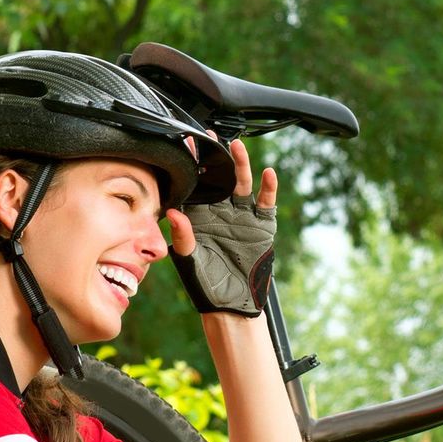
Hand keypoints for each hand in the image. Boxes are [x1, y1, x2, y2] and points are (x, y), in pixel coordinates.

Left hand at [167, 138, 276, 316]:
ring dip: (240, 166)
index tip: (186, 142)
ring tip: (237, 148)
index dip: (191, 164)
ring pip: (241, 184)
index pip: (194, 184)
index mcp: (198, 217)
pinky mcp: (261, 227)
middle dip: (216, 157)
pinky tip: (268, 174)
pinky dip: (268, 189)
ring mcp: (242, 218)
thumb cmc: (205, 286)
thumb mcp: (189, 261)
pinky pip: (265, 204)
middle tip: (211, 136)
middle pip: (218, 178)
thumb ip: (183, 237)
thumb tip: (174, 213)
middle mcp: (220, 212)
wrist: (233, 305)